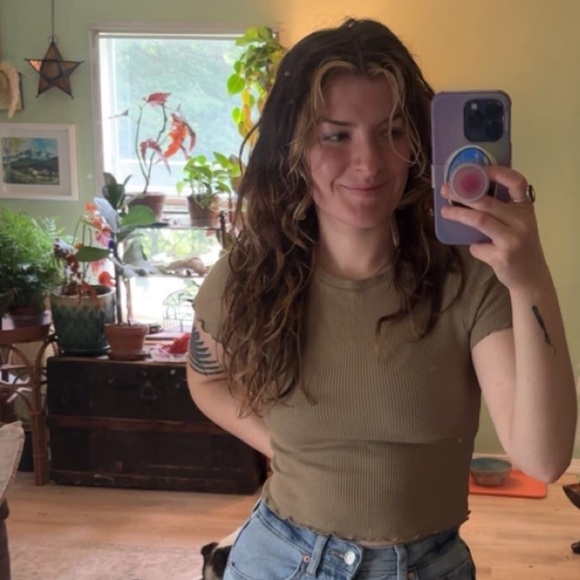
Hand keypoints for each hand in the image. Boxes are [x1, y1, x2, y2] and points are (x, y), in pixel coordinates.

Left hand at [440, 165, 547, 289]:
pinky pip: (477, 246)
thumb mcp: (517, 224)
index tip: (477, 170)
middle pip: (487, 201)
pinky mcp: (503, 255)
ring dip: (458, 214)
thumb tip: (465, 196)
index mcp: (525, 208)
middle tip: (446, 190)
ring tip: (445, 211)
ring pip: (479, 220)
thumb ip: (500, 211)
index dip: (497, 172)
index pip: (517, 182)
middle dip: (462, 193)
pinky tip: (478, 249)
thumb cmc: (519, 247)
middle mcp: (522, 220)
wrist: (531, 277)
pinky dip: (474, 247)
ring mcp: (513, 238)